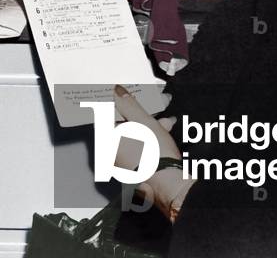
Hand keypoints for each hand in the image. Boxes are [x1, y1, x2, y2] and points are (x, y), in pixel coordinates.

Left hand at [113, 85, 193, 222]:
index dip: (120, 105)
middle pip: (122, 127)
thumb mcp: (143, 121)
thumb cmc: (156, 154)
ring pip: (132, 137)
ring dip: (147, 128)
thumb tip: (116, 92)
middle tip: (155, 112)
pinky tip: (163, 137)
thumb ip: (128, 105)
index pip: (106, 116)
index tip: (129, 100)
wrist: (170, 184)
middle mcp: (110, 153)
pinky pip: (137, 149)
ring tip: (165, 125)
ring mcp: (121, 164)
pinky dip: (148, 141)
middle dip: (141, 117)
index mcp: (108, 140)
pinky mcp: (132, 171)